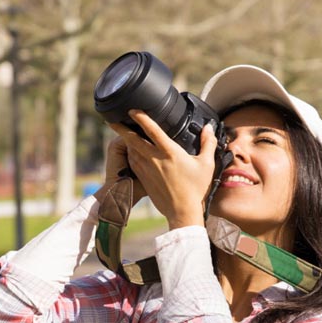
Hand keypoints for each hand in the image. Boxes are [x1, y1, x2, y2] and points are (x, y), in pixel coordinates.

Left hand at [108, 110, 217, 229]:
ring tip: (122, 132)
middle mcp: (155, 159)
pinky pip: (133, 162)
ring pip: (132, 150)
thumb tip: (208, 128)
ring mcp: (147, 169)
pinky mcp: (144, 179)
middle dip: (121, 128)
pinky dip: (130, 153)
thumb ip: (207, 143)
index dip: (141, 118)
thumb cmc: (196, 189)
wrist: (182, 212)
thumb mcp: (206, 164)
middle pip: (133, 139)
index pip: (152, 130)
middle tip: (112, 120)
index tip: (133, 110)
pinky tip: (130, 150)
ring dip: (126, 140)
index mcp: (170, 152)